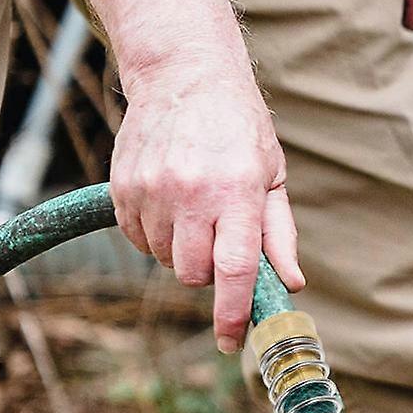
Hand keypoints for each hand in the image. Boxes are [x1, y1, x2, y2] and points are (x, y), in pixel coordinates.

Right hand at [34, 0, 303, 351]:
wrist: (182, 70)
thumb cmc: (237, 125)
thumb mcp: (271, 174)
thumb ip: (279, 235)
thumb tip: (290, 286)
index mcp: (237, 191)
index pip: (234, 271)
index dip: (231, 314)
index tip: (228, 342)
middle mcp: (191, 192)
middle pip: (193, 274)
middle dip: (207, 272)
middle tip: (217, 239)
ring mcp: (151, 189)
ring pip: (164, 259)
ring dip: (180, 250)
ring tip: (193, 209)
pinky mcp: (122, 186)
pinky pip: (137, 240)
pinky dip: (153, 234)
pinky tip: (167, 202)